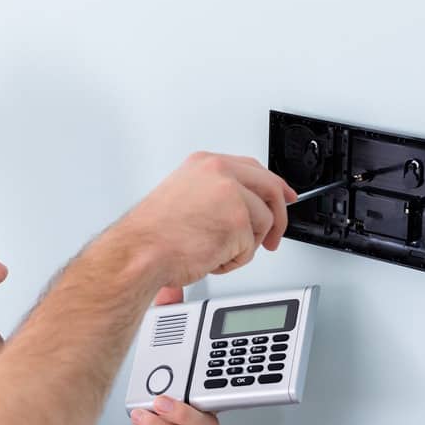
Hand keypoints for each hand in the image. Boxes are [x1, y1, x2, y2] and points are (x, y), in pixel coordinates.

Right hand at [119, 151, 297, 287]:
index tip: (285, 198)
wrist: (139, 253)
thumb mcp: (183, 197)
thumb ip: (215, 194)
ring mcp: (231, 195)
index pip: (253, 169)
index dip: (274, 186)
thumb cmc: (152, 235)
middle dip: (277, 218)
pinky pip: (250, 248)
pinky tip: (209, 258)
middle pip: (270, 189)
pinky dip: (233, 261)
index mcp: (205, 164)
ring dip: (243, 246)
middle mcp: (220, 173)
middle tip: (273, 239)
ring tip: (214, 251)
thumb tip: (243, 208)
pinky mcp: (237, 222)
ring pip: (262, 223)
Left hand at [128, 286, 219, 424]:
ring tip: (159, 402)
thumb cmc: (162, 397)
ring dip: (179, 413)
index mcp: (208, 381)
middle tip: (191, 375)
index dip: (238, 357)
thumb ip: (167, 319)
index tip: (230, 343)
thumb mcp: (163, 351)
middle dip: (211, 384)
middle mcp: (208, 404)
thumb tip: (167, 285)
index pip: (230, 367)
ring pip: (200, 422)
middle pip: (221, 396)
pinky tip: (142, 414)